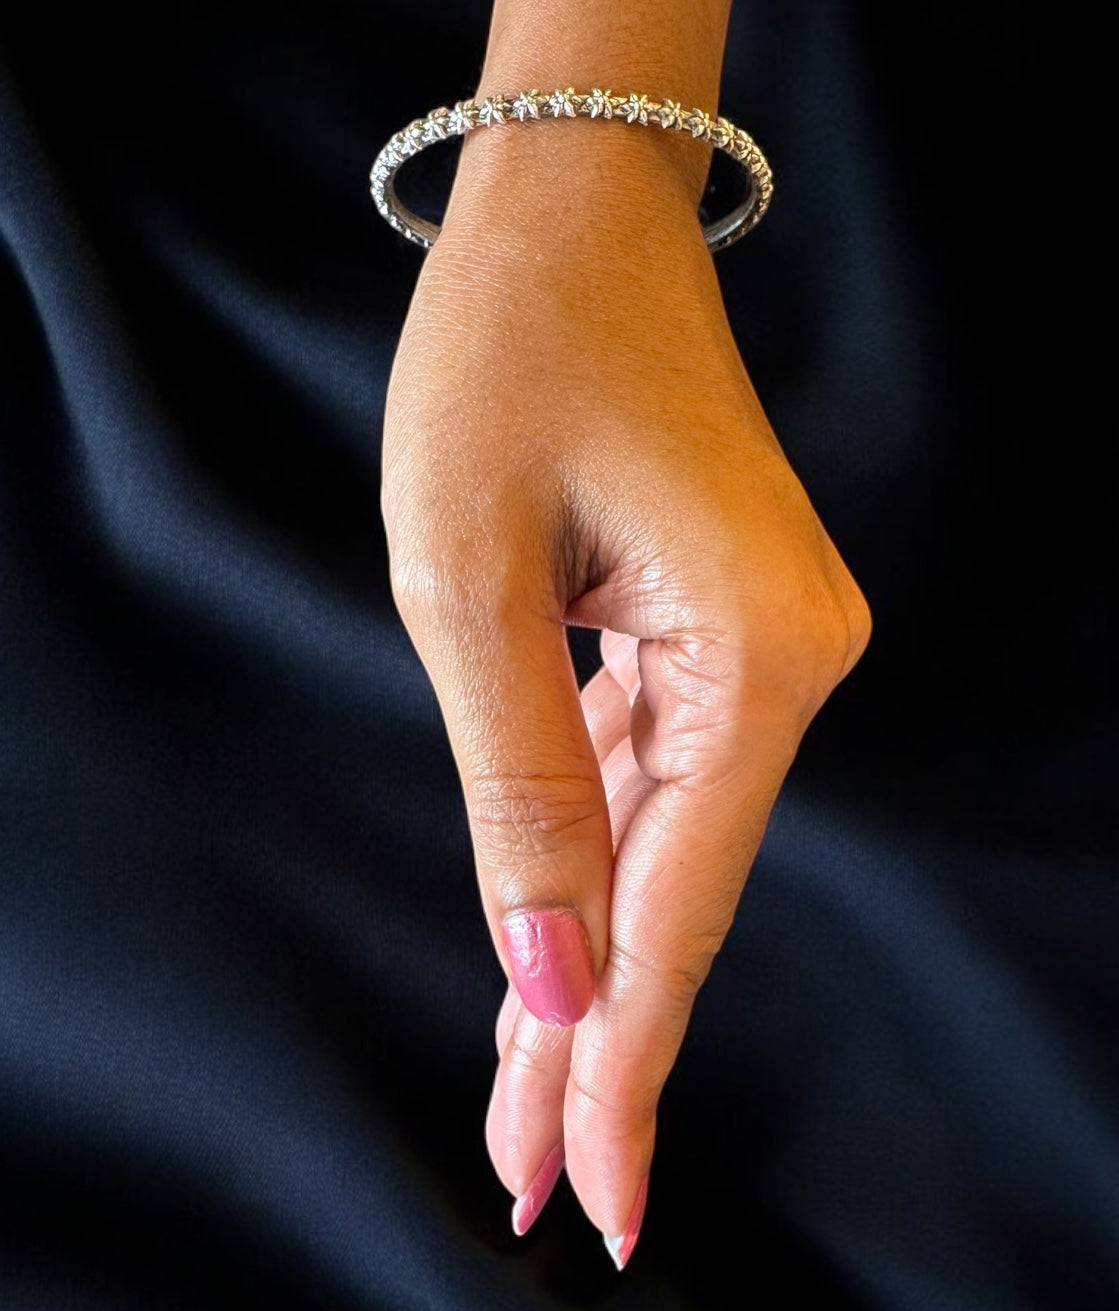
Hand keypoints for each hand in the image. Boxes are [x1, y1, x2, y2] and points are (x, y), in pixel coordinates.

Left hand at [380, 124, 870, 1264]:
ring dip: (586, 960)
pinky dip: (591, 861)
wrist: (571, 221)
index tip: (593, 1194)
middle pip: (678, 887)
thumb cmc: (508, 356)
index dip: (627, 1056)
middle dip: (596, 1040)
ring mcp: (757, 644)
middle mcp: (788, 660)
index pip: (680, 899)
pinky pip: (648, 774)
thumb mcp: (467, 580)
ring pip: (660, 843)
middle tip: (534, 1184)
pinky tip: (555, 950)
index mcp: (756, 650)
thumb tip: (557, 967)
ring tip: (524, 1107)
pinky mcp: (711, 626)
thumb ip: (524, 784)